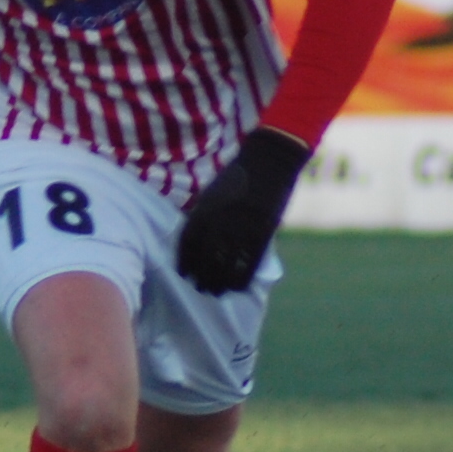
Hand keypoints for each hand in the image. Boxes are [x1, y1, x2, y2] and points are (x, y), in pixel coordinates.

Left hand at [175, 128, 309, 294]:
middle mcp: (219, 220)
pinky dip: (241, 277)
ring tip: (216, 292)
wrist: (269, 159)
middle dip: (201, 276)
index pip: (188, 241)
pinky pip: (249, 261)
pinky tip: (237, 287)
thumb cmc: (239, 175)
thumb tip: (199, 240)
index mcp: (204, 208)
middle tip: (200, 288)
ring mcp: (241, 227)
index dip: (184, 261)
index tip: (183, 274)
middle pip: (205, 257)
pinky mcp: (262, 231)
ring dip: (219, 282)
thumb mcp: (214, 191)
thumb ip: (205, 214)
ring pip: (226, 263)